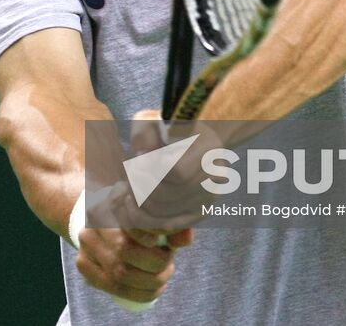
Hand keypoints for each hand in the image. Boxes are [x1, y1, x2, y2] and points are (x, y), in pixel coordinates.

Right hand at [71, 214, 192, 306]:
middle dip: (155, 264)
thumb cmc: (134, 216)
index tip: (169, 245)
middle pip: (124, 249)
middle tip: (169, 264)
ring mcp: (85, 244)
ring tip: (164, 277)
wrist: (98, 219)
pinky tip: (154, 291)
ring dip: (149, 282)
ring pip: (118, 273)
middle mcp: (93, 220)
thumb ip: (171, 223)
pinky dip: (138, 294)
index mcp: (111, 200)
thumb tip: (187, 238)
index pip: (134, 221)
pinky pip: (111, 287)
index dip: (154, 237)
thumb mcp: (152, 213)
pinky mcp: (83, 264)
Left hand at [127, 108, 227, 230]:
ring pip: (164, 212)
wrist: (194, 141)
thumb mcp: (153, 122)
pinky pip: (167, 224)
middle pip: (168, 195)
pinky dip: (145, 217)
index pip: (177, 172)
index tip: (138, 156)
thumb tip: (142, 158)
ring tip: (130, 184)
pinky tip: (133, 202)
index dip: (150, 168)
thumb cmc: (168, 129)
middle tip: (130, 172)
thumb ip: (145, 136)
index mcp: (209, 151)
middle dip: (140, 185)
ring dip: (139, 200)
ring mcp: (209, 198)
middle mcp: (215, 179)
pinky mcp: (200, 213)